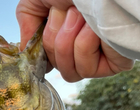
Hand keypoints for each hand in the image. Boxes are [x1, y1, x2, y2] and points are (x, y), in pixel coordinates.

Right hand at [16, 0, 133, 81]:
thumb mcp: (37, 0)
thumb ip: (27, 24)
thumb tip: (24, 52)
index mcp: (67, 38)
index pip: (48, 62)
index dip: (43, 50)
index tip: (44, 29)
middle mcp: (83, 50)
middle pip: (57, 67)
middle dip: (55, 37)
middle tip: (68, 12)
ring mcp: (100, 59)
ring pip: (70, 72)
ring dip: (69, 38)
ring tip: (82, 15)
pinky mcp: (116, 63)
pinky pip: (87, 68)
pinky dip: (86, 44)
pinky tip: (96, 27)